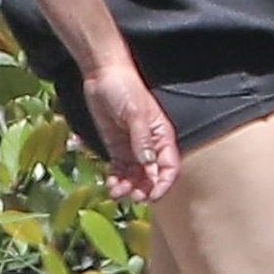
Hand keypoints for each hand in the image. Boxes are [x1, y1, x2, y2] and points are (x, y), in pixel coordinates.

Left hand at [82, 64, 180, 202]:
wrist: (103, 76)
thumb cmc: (125, 89)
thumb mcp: (136, 113)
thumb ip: (142, 139)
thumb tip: (149, 164)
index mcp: (161, 136)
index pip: (170, 166)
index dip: (164, 183)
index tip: (152, 197)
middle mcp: (150, 145)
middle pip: (153, 176)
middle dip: (144, 190)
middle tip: (132, 197)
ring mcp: (133, 148)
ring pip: (135, 177)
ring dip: (128, 188)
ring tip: (116, 191)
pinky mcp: (117, 148)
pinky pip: (120, 171)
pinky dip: (117, 181)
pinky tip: (110, 184)